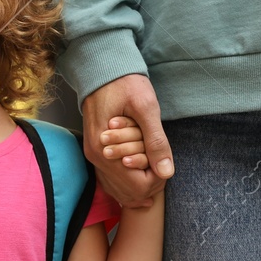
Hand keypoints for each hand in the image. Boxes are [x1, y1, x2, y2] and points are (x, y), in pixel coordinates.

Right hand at [82, 74, 173, 208]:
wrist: (102, 68)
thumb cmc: (126, 84)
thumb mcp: (147, 108)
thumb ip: (156, 141)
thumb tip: (167, 173)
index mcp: (106, 150)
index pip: (136, 185)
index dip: (156, 182)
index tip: (166, 166)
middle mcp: (96, 157)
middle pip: (127, 191)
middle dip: (150, 185)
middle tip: (164, 170)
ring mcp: (93, 155)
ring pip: (118, 188)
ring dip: (139, 185)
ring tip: (156, 175)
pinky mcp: (96, 151)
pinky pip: (111, 178)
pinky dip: (127, 182)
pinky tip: (142, 179)